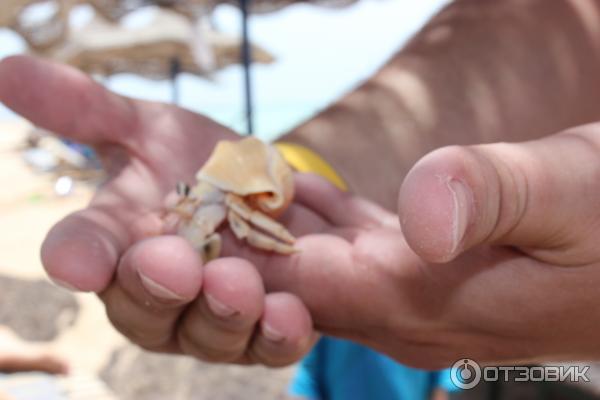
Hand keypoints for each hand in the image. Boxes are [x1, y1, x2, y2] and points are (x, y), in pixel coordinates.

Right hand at [0, 55, 318, 365]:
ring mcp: (211, 318)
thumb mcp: (152, 131)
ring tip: (237, 282)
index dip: (78, 258)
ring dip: (220, 312)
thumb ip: (90, 110)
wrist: (273, 194)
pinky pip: (267, 343)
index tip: (75, 262)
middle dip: (156, 286)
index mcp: (120, 245)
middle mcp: (158, 292)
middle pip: (142, 308)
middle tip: (173, 261)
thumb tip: (9, 69)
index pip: (85, 253)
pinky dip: (275, 333)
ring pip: (206, 334)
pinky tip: (287, 313)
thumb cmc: (201, 166)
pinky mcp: (262, 330)